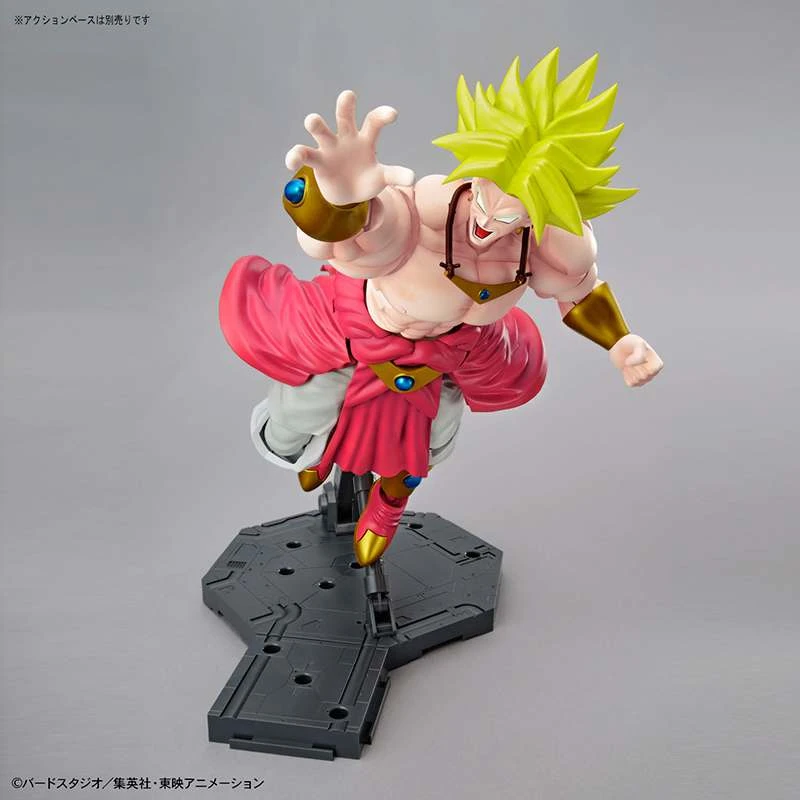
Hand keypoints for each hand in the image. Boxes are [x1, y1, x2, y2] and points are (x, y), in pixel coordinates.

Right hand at [285, 90, 414, 205]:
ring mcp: (329, 148)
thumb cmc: (365, 180)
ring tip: (312, 121)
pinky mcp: (317, 161)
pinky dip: (295, 156)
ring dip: (315, 123)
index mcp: (364, 139)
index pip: (373, 121)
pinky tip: (291, 163)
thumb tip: (413, 178)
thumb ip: (395, 175)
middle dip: (345, 104)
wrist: (347, 196)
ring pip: (319, 129)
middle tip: (348, 96)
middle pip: (343, 114)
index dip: (382, 115)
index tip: (393, 114)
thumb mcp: (382, 178)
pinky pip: (303, 154)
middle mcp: (345, 138)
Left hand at [609, 333, 662, 387]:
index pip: (652, 371)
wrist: (618, 346)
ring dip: (630, 371)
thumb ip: (639, 354)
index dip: (642, 363)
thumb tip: (630, 365)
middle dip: (635, 367)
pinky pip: (631, 384)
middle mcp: (652, 373)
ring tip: (629, 363)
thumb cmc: (630, 343)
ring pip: (637, 381)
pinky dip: (626, 376)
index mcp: (657, 364)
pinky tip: (626, 368)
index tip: (639, 355)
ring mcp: (643, 378)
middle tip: (631, 358)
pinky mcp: (633, 381)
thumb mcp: (637, 344)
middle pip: (643, 376)